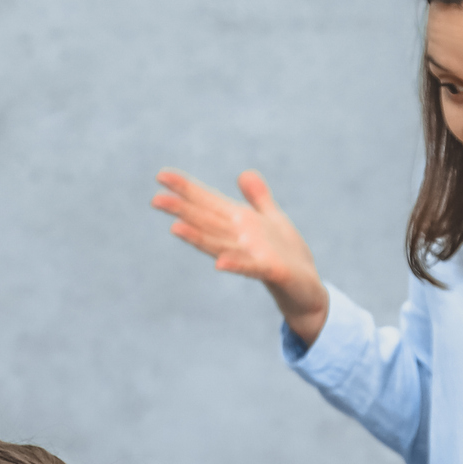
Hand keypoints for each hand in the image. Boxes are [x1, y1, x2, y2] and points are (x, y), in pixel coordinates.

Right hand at [152, 169, 328, 343]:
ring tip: (174, 228)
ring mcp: (251, 256)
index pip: (208, 202)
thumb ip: (258, 198)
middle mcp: (239, 239)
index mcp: (240, 222)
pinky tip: (219, 264)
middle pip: (206, 222)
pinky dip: (236, 265)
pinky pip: (250, 267)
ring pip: (219, 244)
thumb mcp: (273, 219)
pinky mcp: (271, 271)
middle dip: (182, 211)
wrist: (308, 290)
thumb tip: (244, 173)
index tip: (161, 175)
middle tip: (155, 200)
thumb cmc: (288, 255)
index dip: (186, 188)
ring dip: (197, 238)